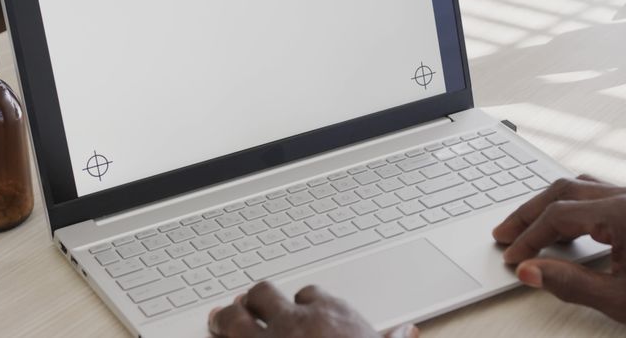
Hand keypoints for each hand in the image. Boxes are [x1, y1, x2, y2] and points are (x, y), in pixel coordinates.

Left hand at [208, 282, 417, 337]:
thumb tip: (407, 333)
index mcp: (328, 315)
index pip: (308, 293)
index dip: (301, 301)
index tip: (298, 307)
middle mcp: (293, 322)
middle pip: (265, 294)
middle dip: (255, 299)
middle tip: (247, 303)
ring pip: (236, 318)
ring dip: (225, 317)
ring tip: (218, 317)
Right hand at [492, 175, 625, 336]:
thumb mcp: (622, 300)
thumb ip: (570, 284)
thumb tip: (531, 271)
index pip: (559, 215)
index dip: (529, 237)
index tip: (512, 256)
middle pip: (568, 189)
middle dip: (532, 211)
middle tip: (507, 233)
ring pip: (588, 187)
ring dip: (556, 205)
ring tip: (532, 227)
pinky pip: (608, 196)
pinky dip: (581, 208)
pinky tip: (574, 228)